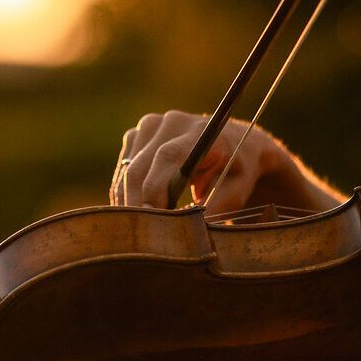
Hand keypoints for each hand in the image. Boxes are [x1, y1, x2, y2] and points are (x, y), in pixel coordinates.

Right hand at [112, 111, 330, 214]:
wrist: (235, 145)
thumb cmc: (238, 171)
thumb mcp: (236, 191)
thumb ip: (216, 208)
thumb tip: (189, 232)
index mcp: (200, 132)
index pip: (166, 158)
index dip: (153, 190)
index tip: (151, 223)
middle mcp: (171, 122)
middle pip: (139, 168)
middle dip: (136, 205)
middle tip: (140, 238)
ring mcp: (150, 126)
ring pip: (126, 171)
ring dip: (128, 202)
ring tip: (140, 229)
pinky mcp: (137, 135)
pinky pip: (122, 169)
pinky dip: (125, 193)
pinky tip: (137, 211)